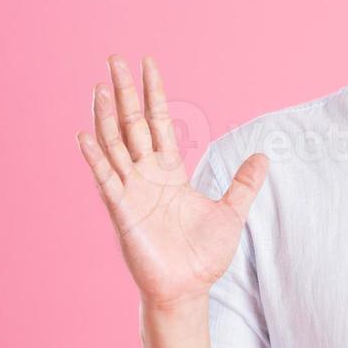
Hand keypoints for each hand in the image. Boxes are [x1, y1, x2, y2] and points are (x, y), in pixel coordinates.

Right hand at [76, 55, 268, 307]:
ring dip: (105, 116)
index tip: (148, 65)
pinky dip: (95, 157)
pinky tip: (84, 135)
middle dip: (124, 92)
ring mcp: (132, 191)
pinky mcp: (123, 211)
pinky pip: (106, 179)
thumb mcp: (231, 212)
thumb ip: (244, 183)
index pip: (159, 123)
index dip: (153, 94)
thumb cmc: (203, 256)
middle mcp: (146, 177)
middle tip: (114, 58)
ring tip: (98, 86)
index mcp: (170, 174)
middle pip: (132, 124)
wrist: (188, 289)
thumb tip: (263, 157)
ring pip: (115, 145)